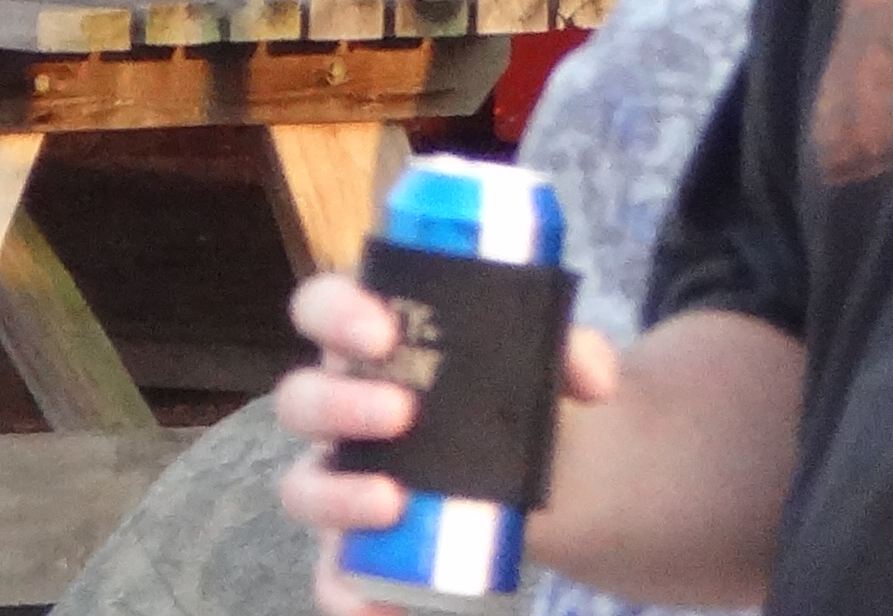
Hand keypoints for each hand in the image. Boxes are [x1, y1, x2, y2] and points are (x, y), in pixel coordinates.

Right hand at [276, 269, 622, 609]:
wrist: (533, 468)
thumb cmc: (508, 390)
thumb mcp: (540, 361)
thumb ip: (569, 352)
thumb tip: (593, 376)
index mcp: (368, 344)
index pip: (319, 308)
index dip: (334, 311)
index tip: (384, 330)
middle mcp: (341, 409)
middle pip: (299, 399)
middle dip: (341, 404)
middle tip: (403, 413)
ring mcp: (344, 481)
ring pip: (301, 487)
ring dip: (338, 496)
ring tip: (394, 503)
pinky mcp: (361, 549)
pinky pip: (331, 578)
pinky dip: (345, 597)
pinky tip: (381, 611)